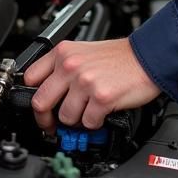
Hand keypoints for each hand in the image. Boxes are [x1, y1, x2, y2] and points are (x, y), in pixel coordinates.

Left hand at [23, 39, 160, 131]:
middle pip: (41, 103)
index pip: (30, 78)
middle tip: (53, 125)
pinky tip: (102, 111)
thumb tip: (46, 93)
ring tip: (87, 111)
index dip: (32, 97)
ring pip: (65, 117)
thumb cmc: (118, 57)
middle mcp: (71, 65)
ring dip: (76, 120)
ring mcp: (85, 82)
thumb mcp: (83, 52)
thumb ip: (62, 68)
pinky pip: (88, 123)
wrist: (147, 57)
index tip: (40, 108)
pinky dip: (95, 122)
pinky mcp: (101, 97)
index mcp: (63, 53)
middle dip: (46, 120)